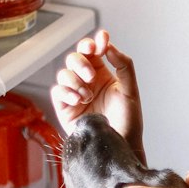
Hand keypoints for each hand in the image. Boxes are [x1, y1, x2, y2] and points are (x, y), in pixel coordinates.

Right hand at [51, 29, 145, 158]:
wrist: (120, 146)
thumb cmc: (128, 121)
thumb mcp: (131, 91)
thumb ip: (124, 66)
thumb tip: (110, 47)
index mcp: (102, 74)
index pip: (93, 51)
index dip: (95, 43)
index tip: (102, 41)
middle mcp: (87, 82)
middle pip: (74, 58)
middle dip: (81, 63)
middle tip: (91, 76)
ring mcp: (75, 94)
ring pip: (64, 73)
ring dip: (74, 80)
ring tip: (87, 96)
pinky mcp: (65, 108)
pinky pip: (57, 91)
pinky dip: (66, 92)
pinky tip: (78, 101)